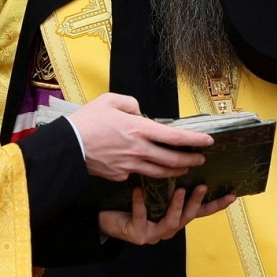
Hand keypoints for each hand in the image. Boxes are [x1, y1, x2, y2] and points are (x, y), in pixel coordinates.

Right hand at [73, 93, 211, 180]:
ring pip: (159, 172)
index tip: (208, 141)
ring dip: (175, 171)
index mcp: (139, 129)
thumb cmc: (87, 121)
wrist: (68, 147)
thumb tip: (139, 112)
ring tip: (183, 168)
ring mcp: (130, 166)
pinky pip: (137, 174)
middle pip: (172, 160)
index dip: (194, 140)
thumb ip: (130, 103)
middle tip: (200, 159)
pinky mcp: (120, 176)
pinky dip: (147, 171)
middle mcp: (139, 150)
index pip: (175, 137)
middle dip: (190, 160)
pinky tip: (149, 168)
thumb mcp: (110, 101)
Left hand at [99, 185, 235, 244]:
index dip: (216, 204)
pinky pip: (142, 217)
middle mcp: (169, 227)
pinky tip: (138, 190)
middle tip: (202, 186)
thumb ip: (168, 180)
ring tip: (179, 190)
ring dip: (177, 206)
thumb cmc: (129, 202)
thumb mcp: (153, 191)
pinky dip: (141, 204)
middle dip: (197, 202)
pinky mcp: (139, 234)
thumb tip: (180, 153)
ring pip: (172, 221)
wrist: (106, 218)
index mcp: (175, 216)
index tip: (232, 195)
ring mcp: (155, 234)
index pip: (201, 211)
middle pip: (189, 217)